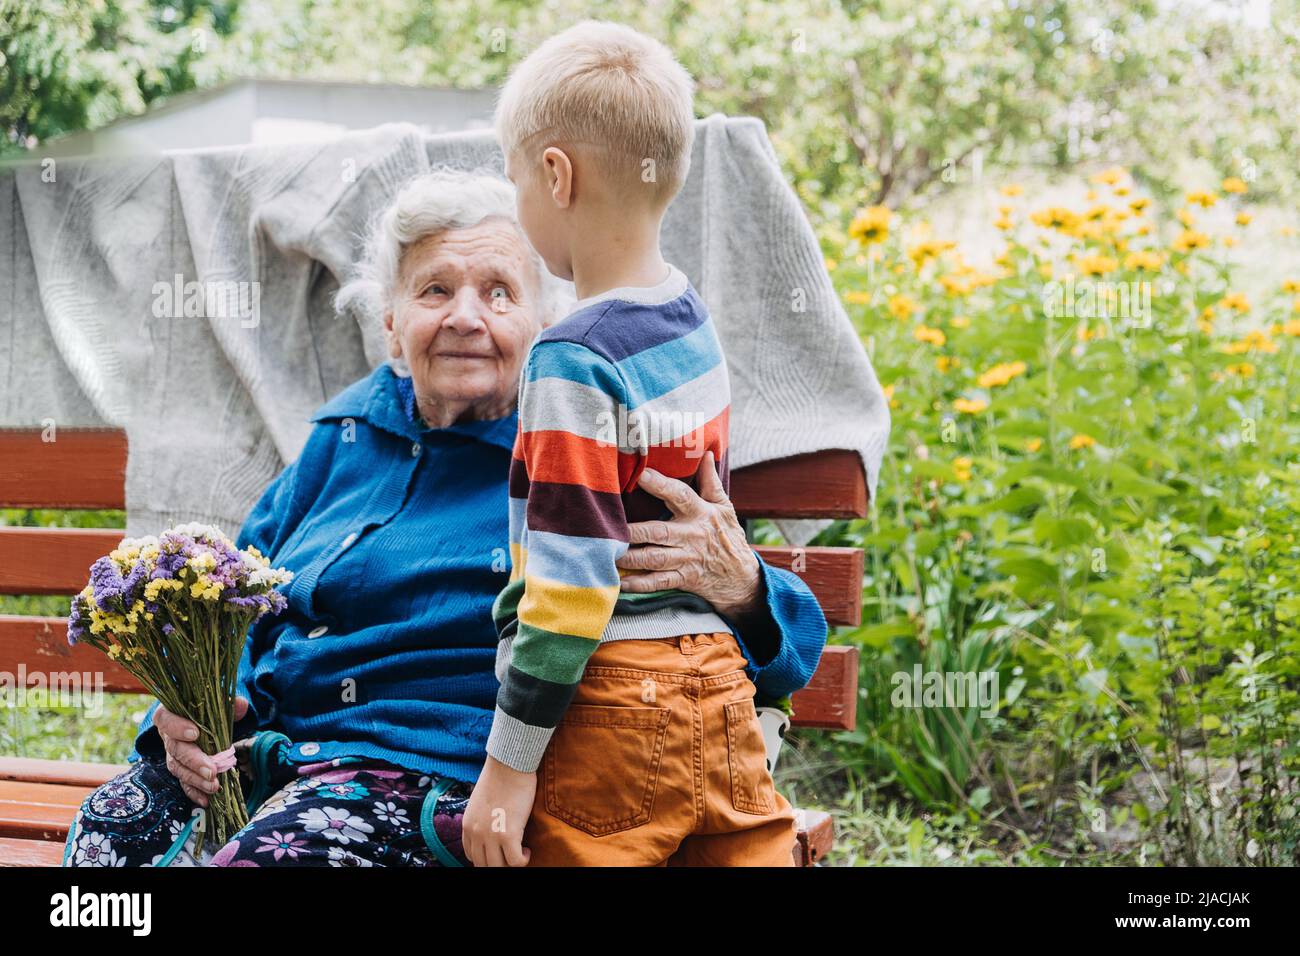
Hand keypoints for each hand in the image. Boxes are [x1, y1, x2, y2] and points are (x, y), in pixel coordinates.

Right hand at [155, 695, 248, 807]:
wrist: (203, 721)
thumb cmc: (208, 710)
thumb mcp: (218, 702)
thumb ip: (229, 702)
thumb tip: (241, 705)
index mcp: (171, 715)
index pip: (166, 719)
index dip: (177, 727)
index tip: (195, 733)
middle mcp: (168, 737)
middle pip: (175, 750)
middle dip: (194, 761)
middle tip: (211, 771)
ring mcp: (173, 756)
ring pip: (179, 769)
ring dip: (196, 780)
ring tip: (214, 786)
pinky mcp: (181, 770)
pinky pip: (184, 784)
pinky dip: (194, 792)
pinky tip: (206, 800)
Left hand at [462, 756, 535, 866]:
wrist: (509, 764)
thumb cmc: (499, 777)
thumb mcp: (479, 802)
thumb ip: (480, 818)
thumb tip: (491, 828)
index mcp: (467, 826)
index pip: (472, 856)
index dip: (487, 857)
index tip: (499, 852)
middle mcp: (475, 834)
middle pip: (484, 865)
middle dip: (498, 863)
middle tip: (510, 854)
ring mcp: (491, 836)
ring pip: (498, 866)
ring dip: (510, 862)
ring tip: (520, 851)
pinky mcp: (508, 835)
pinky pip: (515, 862)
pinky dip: (522, 860)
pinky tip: (527, 849)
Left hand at [619, 450, 762, 618]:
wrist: (743, 577)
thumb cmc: (729, 537)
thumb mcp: (724, 507)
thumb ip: (710, 481)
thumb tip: (704, 453)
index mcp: (701, 513)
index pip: (679, 495)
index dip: (660, 485)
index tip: (641, 475)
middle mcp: (692, 536)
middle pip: (658, 531)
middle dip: (634, 531)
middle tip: (610, 527)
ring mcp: (687, 559)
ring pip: (654, 557)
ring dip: (630, 557)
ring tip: (609, 553)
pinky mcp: (684, 579)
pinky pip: (658, 582)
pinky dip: (639, 583)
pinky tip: (622, 582)